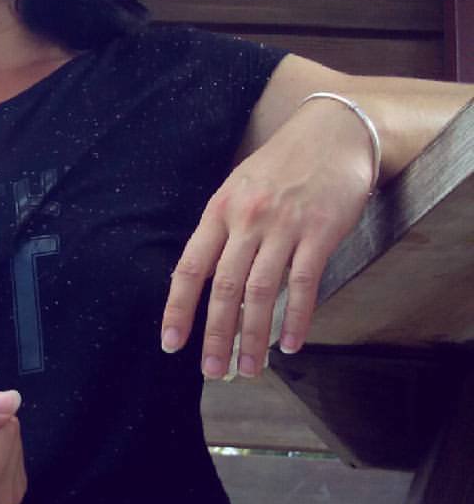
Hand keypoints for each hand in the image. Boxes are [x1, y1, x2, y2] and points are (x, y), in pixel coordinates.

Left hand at [160, 103, 374, 378]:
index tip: (171, 343)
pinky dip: (296, 318)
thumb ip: (224, 231)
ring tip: (249, 368)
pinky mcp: (321, 232)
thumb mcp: (239, 189)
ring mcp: (284, 226)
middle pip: (224, 287)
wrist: (333, 132)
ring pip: (261, 292)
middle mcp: (247, 220)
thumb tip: (208, 282)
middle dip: (216, 335)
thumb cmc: (281, 166)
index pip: (190, 267)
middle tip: (211, 370)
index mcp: (219, 210)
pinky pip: (304, 283)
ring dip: (253, 336)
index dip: (179, 308)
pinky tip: (289, 344)